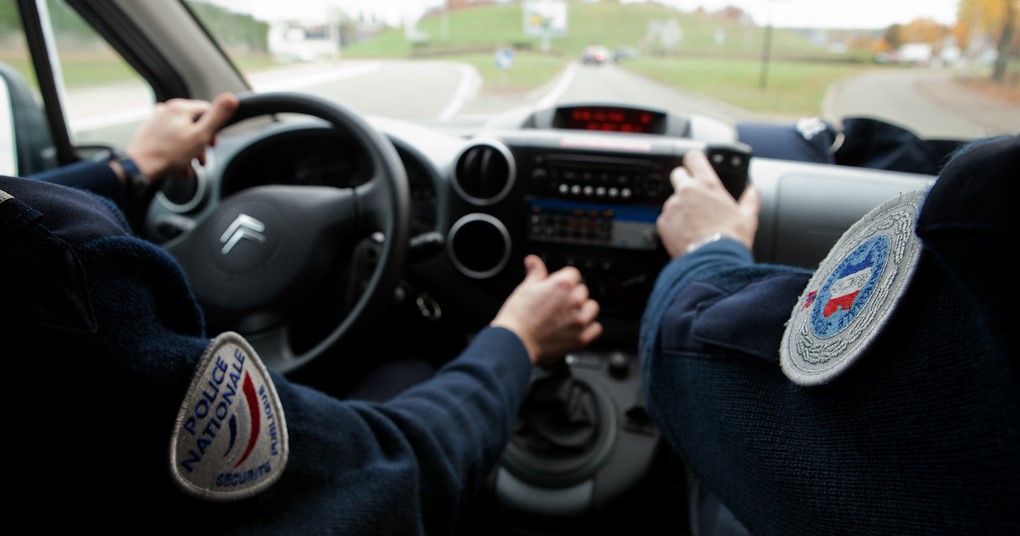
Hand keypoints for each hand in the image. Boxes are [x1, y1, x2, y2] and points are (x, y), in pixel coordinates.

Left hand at [121, 92, 238, 179]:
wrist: (138, 167)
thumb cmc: (168, 154)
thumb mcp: (200, 136)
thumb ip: (217, 117)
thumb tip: (231, 99)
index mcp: (180, 108)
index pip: (207, 111)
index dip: (214, 129)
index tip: (213, 144)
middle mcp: (166, 110)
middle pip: (194, 124)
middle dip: (201, 143)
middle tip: (201, 158)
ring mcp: (156, 121)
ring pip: (182, 134)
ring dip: (189, 151)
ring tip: (188, 165)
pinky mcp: (149, 132)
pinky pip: (169, 140)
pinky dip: (176, 151)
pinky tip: (177, 165)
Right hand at [491, 255, 601, 366]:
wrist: (514, 344)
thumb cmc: (517, 318)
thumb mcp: (525, 289)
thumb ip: (535, 273)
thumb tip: (533, 261)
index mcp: (562, 284)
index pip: (573, 274)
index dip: (563, 280)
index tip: (555, 287)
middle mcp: (575, 301)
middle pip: (582, 290)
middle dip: (571, 295)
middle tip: (556, 305)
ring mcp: (580, 320)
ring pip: (591, 308)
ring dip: (582, 310)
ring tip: (566, 316)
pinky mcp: (581, 338)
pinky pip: (596, 328)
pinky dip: (588, 328)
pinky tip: (574, 328)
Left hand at [656, 150, 760, 257]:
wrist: (713, 261)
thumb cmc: (730, 240)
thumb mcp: (747, 217)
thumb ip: (750, 200)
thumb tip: (753, 191)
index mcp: (708, 185)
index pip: (693, 157)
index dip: (693, 161)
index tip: (695, 166)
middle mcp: (687, 191)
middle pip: (677, 174)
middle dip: (683, 182)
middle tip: (693, 198)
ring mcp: (673, 206)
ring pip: (671, 199)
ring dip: (679, 208)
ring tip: (693, 224)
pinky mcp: (663, 223)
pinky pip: (666, 219)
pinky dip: (673, 225)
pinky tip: (685, 235)